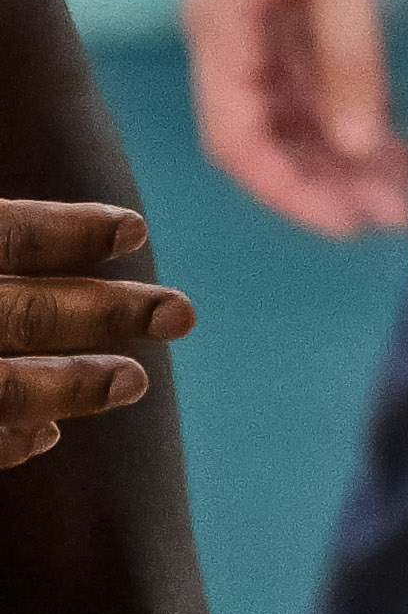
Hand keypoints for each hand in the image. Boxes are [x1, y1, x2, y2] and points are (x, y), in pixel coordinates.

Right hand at [0, 206, 194, 470]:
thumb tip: (3, 170)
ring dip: (72, 387)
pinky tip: (47, 436)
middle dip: (105, 313)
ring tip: (136, 381)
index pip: (10, 234)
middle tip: (182, 315)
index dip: (71, 232)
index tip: (137, 231)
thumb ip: (4, 234)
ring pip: (3, 388)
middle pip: (26, 314)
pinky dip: (7, 443)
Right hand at [183, 0, 407, 237]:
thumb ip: (349, 51)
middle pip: (267, 132)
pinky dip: (348, 103)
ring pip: (292, 104)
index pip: (241, 139)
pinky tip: (395, 131)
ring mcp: (256, 4)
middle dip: (327, 181)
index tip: (354, 226)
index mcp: (221, 20)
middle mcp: (228, 22)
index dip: (293, 192)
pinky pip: (309, 67)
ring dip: (342, 149)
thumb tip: (355, 146)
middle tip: (402, 217)